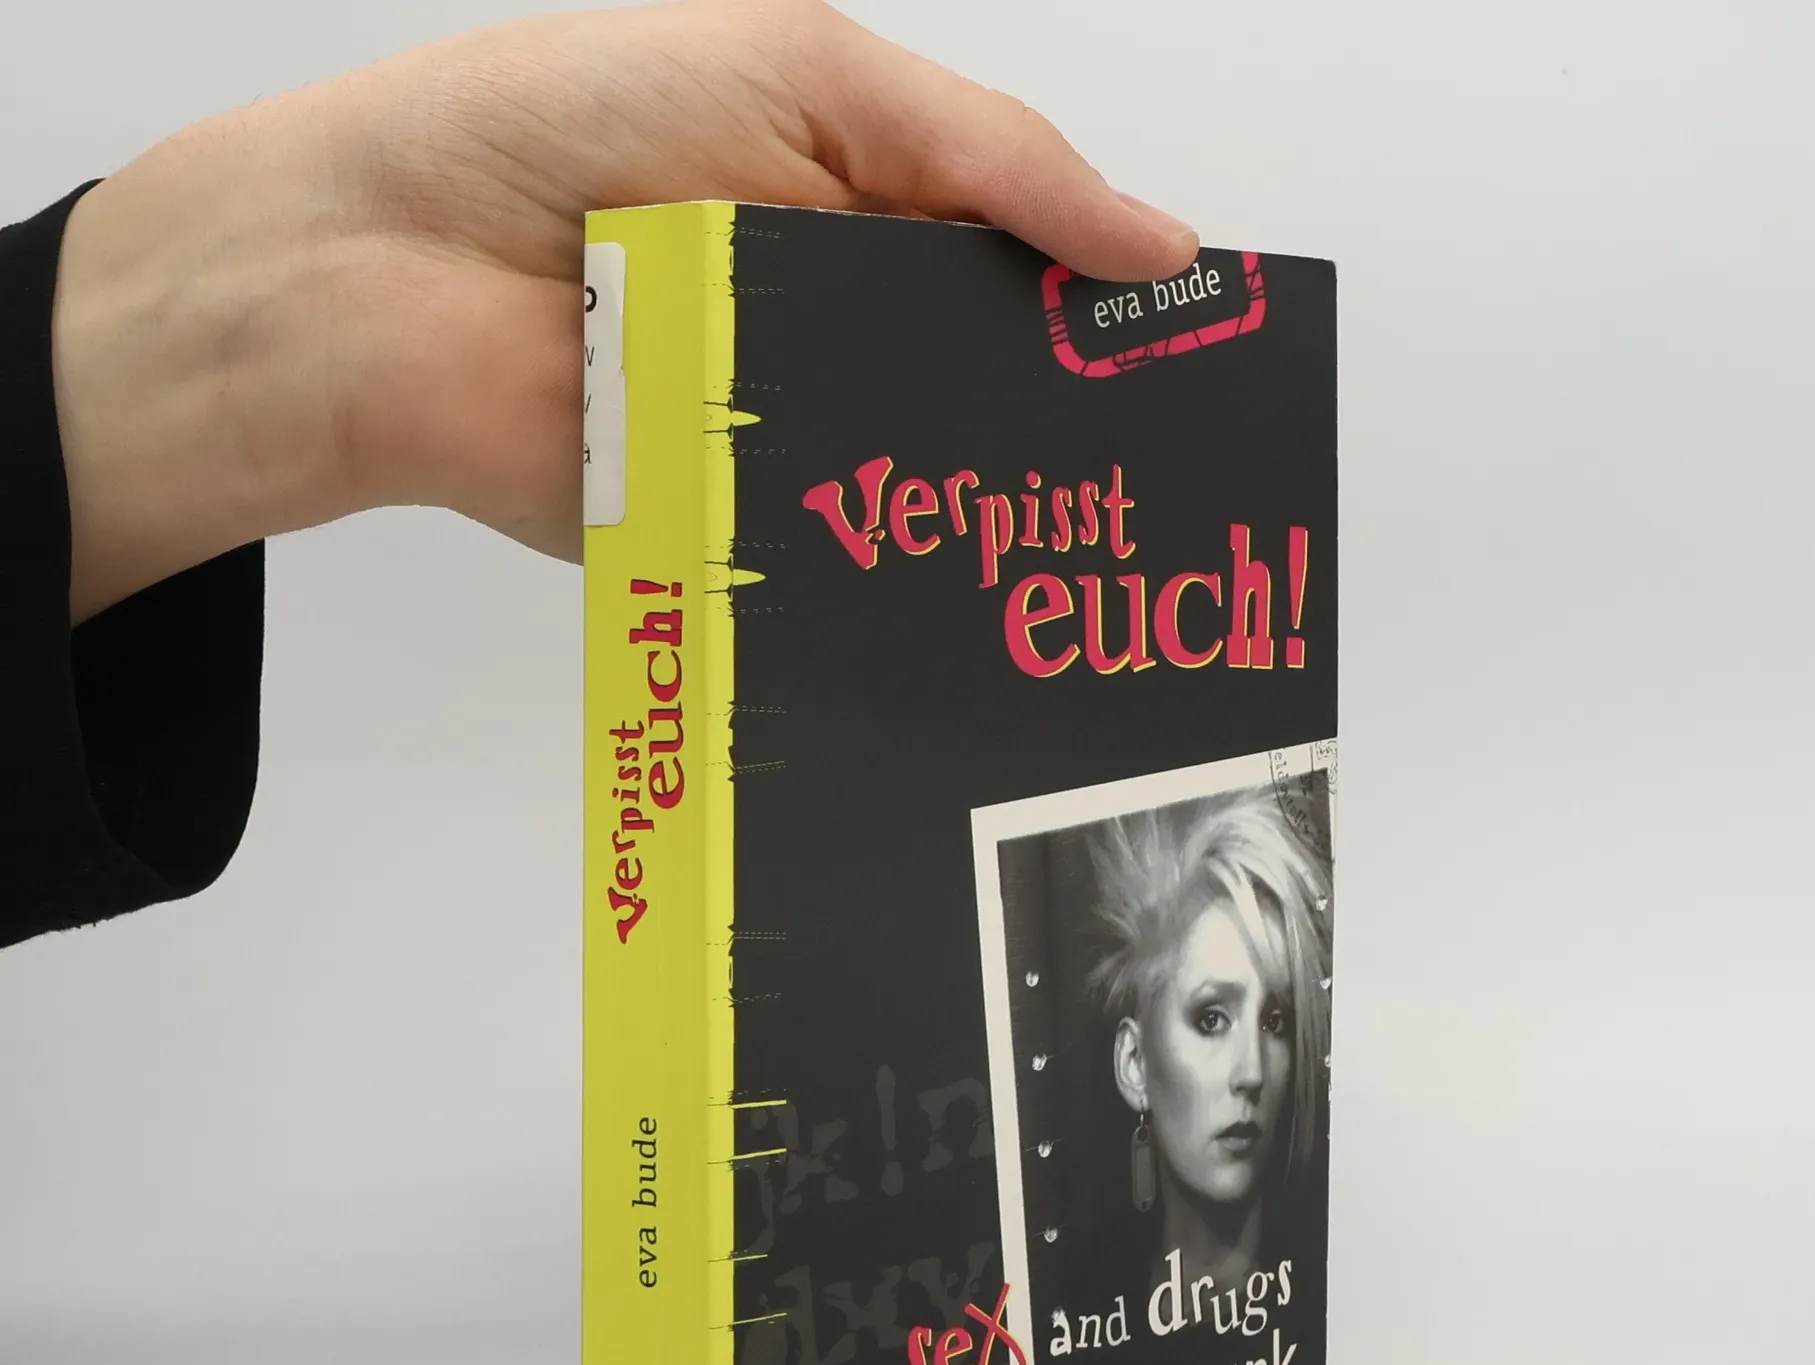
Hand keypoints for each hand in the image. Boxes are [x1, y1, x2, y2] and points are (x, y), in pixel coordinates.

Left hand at [51, 0, 1197, 621]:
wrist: (380, 274)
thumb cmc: (568, 129)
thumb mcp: (804, 74)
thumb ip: (985, 156)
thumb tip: (1155, 244)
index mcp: (857, 210)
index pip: (1019, 270)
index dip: (1106, 314)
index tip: (1197, 365)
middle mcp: (831, 333)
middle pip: (981, 394)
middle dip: (1065, 434)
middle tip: (1170, 488)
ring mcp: (784, 441)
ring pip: (920, 490)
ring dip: (986, 511)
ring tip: (1094, 555)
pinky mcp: (733, 535)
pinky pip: (833, 566)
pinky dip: (886, 579)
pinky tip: (962, 601)